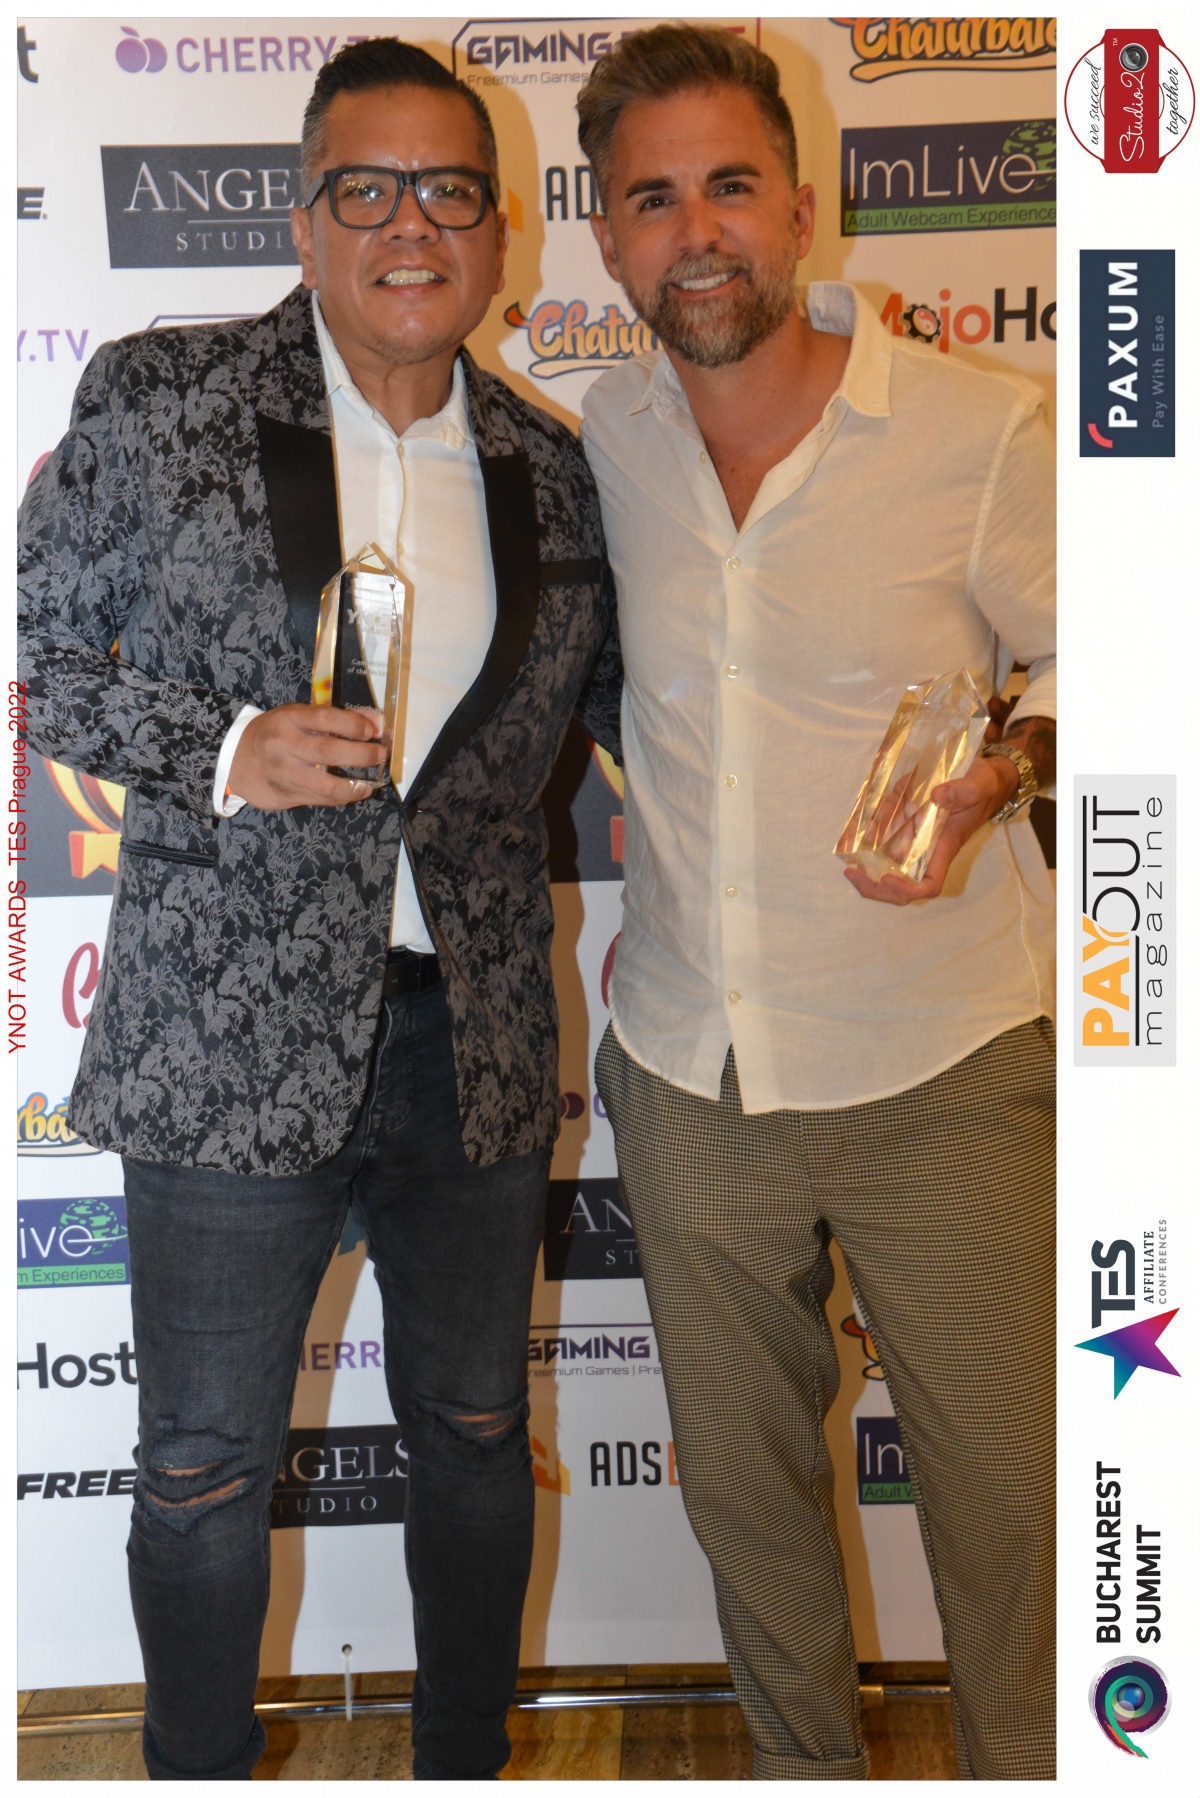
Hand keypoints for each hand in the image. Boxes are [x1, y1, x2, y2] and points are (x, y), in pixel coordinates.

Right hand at [228, 704, 386, 810]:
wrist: (235, 759)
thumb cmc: (276, 733)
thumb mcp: (298, 717)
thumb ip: (336, 718)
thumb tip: (376, 721)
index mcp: (288, 719)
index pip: (325, 718)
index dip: (354, 725)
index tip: (374, 731)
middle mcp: (283, 745)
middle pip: (329, 752)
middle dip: (362, 755)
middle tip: (379, 755)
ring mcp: (282, 772)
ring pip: (325, 785)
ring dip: (354, 787)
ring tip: (369, 785)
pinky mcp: (282, 794)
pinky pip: (318, 800)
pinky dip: (339, 798)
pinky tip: (351, 793)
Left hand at [844, 752, 1016, 905]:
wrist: (984, 778)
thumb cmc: (983, 786)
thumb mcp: (980, 783)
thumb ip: (964, 790)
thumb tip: (937, 796)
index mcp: (944, 847)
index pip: (929, 884)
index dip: (907, 889)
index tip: (888, 877)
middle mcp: (928, 850)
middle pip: (904, 886)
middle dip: (878, 888)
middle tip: (853, 873)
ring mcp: (916, 841)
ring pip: (892, 870)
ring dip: (869, 874)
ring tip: (849, 867)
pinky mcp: (908, 827)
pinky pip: (887, 846)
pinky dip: (870, 847)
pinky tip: (854, 842)